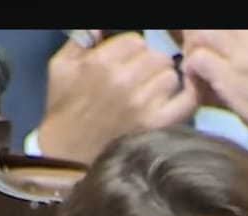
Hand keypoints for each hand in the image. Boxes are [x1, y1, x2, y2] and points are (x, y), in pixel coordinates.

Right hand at [38, 31, 199, 164]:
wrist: (66, 155)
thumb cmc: (63, 109)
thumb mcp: (60, 67)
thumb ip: (80, 40)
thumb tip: (99, 28)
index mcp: (101, 63)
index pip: (136, 42)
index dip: (132, 51)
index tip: (127, 64)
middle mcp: (124, 81)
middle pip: (156, 56)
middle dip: (149, 65)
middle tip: (140, 79)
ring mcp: (143, 105)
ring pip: (171, 76)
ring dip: (162, 82)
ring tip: (150, 93)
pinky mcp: (157, 125)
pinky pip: (188, 100)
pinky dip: (188, 96)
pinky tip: (175, 98)